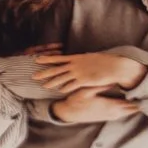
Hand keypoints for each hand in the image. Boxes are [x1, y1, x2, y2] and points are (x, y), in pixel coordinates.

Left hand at [31, 50, 147, 92]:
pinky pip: (72, 85)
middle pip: (56, 69)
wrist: (114, 66)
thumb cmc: (104, 61)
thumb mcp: (91, 57)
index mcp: (76, 58)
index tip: (37, 59)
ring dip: (52, 82)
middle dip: (44, 73)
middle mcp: (75, 65)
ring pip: (62, 78)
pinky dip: (65, 88)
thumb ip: (84, 59)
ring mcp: (79, 73)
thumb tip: (82, 56)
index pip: (58, 58)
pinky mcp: (84, 81)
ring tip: (44, 86)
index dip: (47, 59)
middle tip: (33, 75)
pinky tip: (60, 91)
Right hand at [52, 89, 141, 124]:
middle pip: (134, 108)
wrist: (69, 113)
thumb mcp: (86, 91)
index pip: (132, 103)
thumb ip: (100, 86)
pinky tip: (135, 101)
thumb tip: (114, 80)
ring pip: (130, 110)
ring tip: (147, 95)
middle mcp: (114, 113)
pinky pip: (125, 112)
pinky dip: (131, 107)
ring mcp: (112, 115)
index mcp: (111, 106)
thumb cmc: (76, 101)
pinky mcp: (110, 116)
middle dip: (143, 101)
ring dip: (138, 104)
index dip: (142, 98)